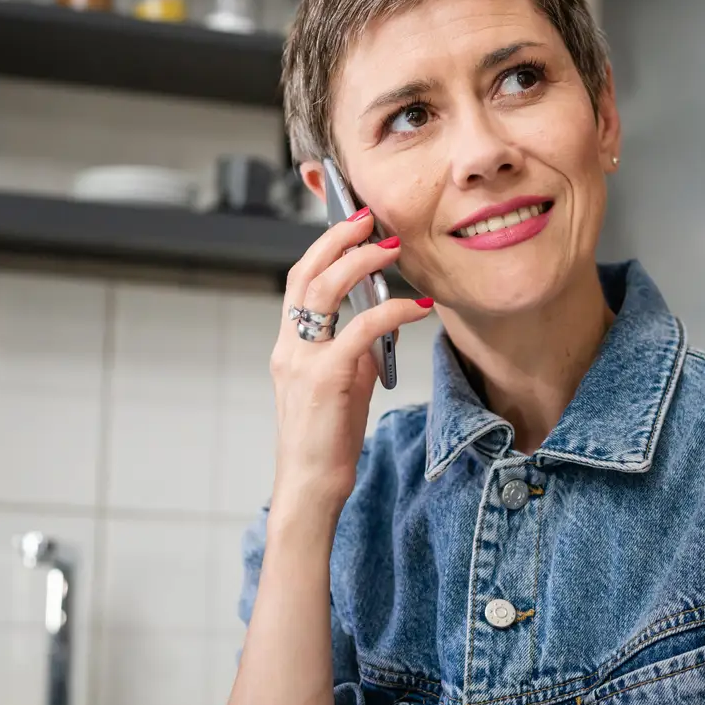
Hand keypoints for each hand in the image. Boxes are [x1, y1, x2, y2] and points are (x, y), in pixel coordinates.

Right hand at [268, 209, 433, 513]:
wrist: (310, 485)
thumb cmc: (326, 439)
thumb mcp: (339, 384)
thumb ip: (352, 350)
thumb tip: (380, 320)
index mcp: (288, 346)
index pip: (298, 281)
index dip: (324, 247)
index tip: (353, 224)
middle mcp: (289, 347)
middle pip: (305, 274)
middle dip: (337, 239)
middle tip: (370, 218)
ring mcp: (303, 361)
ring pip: (324, 292)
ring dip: (360, 262)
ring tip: (391, 248)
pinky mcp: (325, 379)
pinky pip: (360, 330)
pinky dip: (391, 311)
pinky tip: (416, 306)